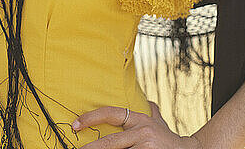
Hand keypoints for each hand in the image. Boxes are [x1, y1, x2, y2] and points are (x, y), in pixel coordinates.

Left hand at [72, 102, 201, 148]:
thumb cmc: (168, 139)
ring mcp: (145, 147)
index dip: (91, 118)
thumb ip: (150, 111)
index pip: (111, 114)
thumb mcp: (158, 122)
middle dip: (92, 148)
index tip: (76, 124)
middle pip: (110, 142)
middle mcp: (141, 132)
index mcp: (139, 120)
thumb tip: (145, 100)